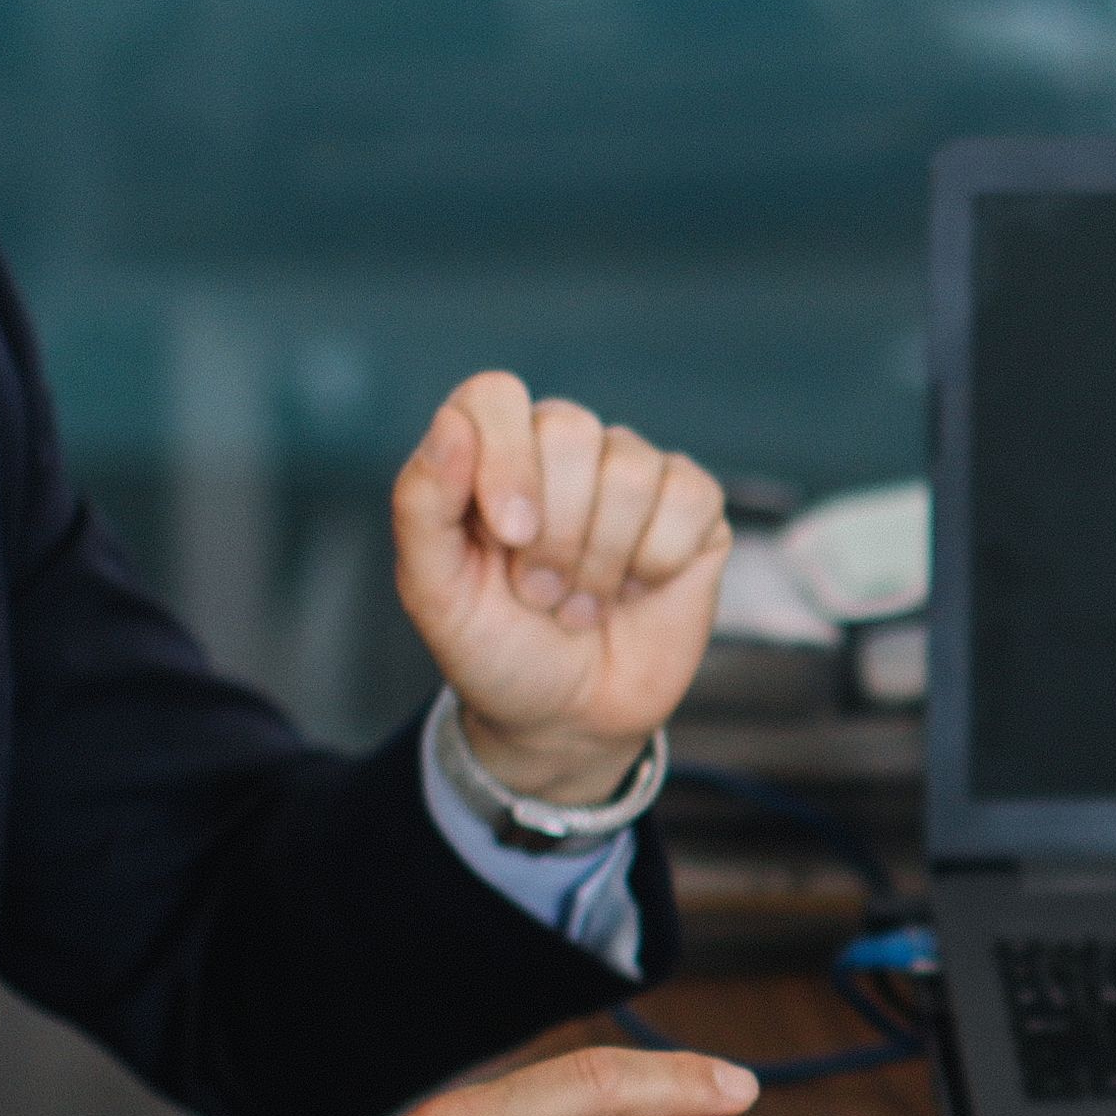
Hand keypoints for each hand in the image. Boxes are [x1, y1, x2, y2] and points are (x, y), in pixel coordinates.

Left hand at [396, 373, 728, 802]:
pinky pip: (689, 496)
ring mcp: (631, 475)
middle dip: (555, 530)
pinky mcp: (692, 508)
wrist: (565, 720)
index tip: (508, 535)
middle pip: (569, 429)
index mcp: (490, 455)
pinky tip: (635, 591)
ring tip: (579, 603)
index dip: (506, 457)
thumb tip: (452, 423)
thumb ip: (422, 505)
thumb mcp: (434, 593)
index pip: (496, 396)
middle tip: (538, 592)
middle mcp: (562, 452)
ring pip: (630, 470)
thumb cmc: (495, 649)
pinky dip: (656, 560)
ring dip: (600, 559)